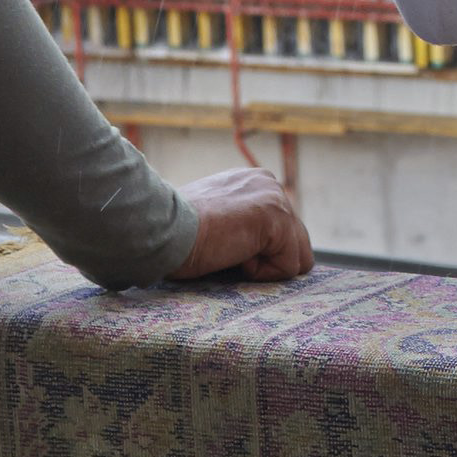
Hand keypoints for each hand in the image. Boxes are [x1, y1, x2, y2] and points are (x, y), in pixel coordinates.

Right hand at [171, 165, 313, 282]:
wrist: (160, 230)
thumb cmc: (175, 234)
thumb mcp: (213, 222)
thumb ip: (240, 226)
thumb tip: (256, 252)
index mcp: (252, 183)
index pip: (281, 231)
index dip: (255, 252)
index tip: (222, 244)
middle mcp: (268, 184)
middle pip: (296, 243)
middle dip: (264, 260)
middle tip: (224, 250)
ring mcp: (276, 198)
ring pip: (296, 257)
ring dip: (262, 267)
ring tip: (227, 251)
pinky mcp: (277, 218)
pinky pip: (288, 266)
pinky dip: (259, 273)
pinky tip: (231, 254)